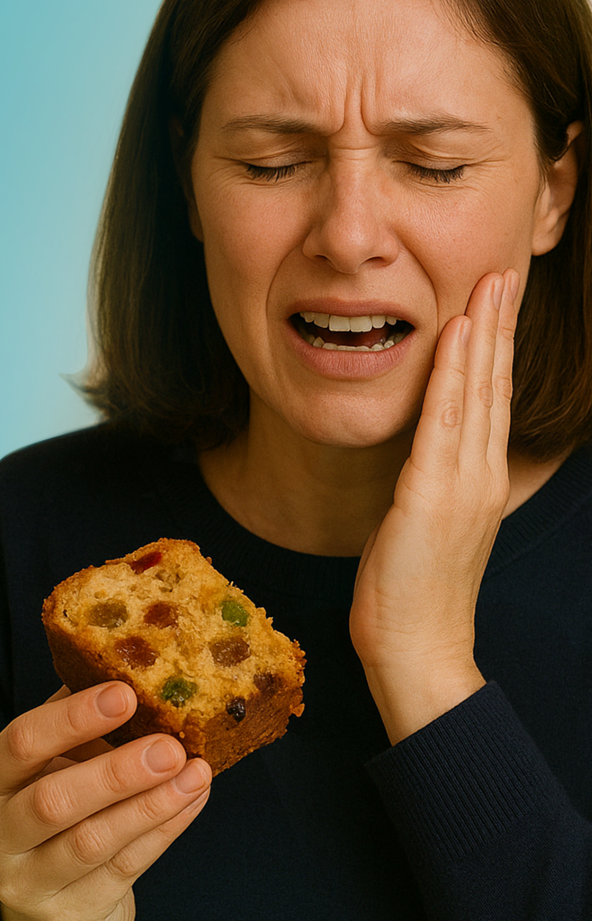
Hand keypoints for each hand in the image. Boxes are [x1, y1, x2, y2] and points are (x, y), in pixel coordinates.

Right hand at [0, 682, 211, 920]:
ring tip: (194, 772)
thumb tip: (135, 668)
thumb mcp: (54, 764)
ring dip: (150, 804)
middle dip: (116, 772)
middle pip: (52, 802)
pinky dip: (164, 830)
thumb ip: (79, 723)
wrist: (50, 911)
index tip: (124, 694)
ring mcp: (27, 884)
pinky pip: (123, 869)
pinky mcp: (69, 916)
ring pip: (91, 842)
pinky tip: (192, 799)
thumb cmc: (57, 810)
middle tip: (170, 746)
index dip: (72, 719)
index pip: (19, 743)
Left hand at [349, 268, 518, 743]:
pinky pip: (443, 419)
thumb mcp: (429, 524)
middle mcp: (481, 473)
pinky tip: (456, 335)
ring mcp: (462, 482)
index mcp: (480, 479)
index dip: (497, 346)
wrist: (418, 649)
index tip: (498, 300)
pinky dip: (451, 373)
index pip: (493, 398)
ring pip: (477, 391)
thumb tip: (425, 454)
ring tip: (490, 284)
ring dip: (484, 332)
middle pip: (495, 384)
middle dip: (500, 323)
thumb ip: (434, 482)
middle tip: (507, 272)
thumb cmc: (414, 592)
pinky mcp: (431, 493)